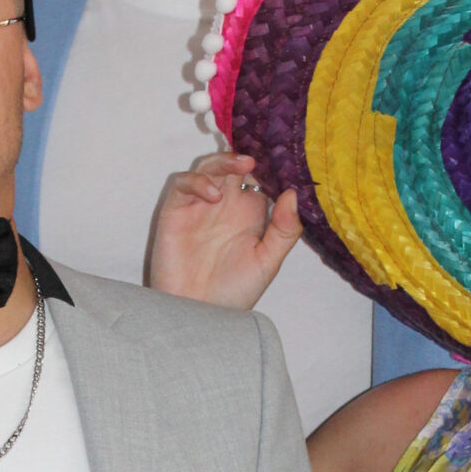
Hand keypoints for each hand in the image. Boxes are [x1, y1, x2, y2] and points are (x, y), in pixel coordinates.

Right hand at [147, 152, 301, 308]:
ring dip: (226, 160)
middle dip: (249, 156)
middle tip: (262, 157)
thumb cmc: (234, 292)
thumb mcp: (268, 262)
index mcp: (250, 214)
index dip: (271, 167)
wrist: (198, 314)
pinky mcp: (176, 211)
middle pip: (235, 167)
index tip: (285, 160)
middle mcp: (225, 205)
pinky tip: (213, 196)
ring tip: (244, 165)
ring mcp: (200, 205)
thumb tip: (293, 193)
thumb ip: (284, 230)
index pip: (261, 179)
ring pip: (211, 167)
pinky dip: (197, 182)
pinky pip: (183, 184)